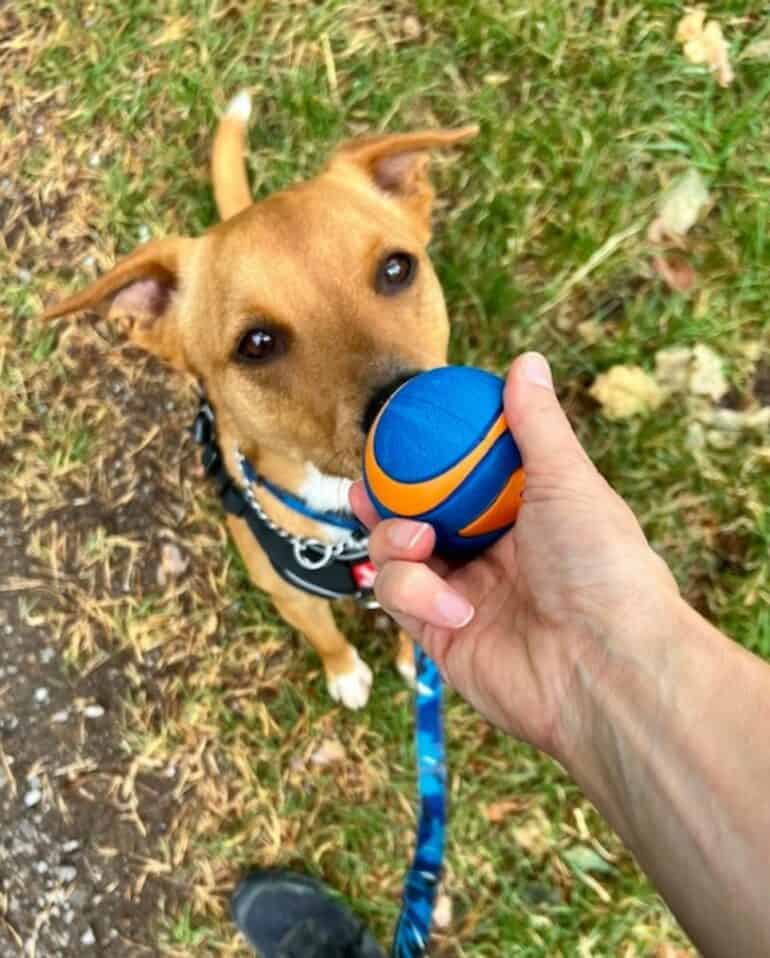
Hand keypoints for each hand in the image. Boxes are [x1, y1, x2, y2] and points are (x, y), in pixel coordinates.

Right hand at [351, 353, 678, 761]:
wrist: (606, 665)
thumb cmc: (601, 565)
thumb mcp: (568, 481)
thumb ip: (537, 424)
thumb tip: (526, 361)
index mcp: (518, 519)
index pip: (459, 484)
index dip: (425, 463)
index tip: (398, 438)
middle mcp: (487, 557)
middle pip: (416, 520)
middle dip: (385, 505)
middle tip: (365, 488)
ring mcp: (461, 598)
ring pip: (396, 557)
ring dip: (395, 541)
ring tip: (420, 542)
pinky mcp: (440, 638)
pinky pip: (399, 599)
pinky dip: (416, 593)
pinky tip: (454, 608)